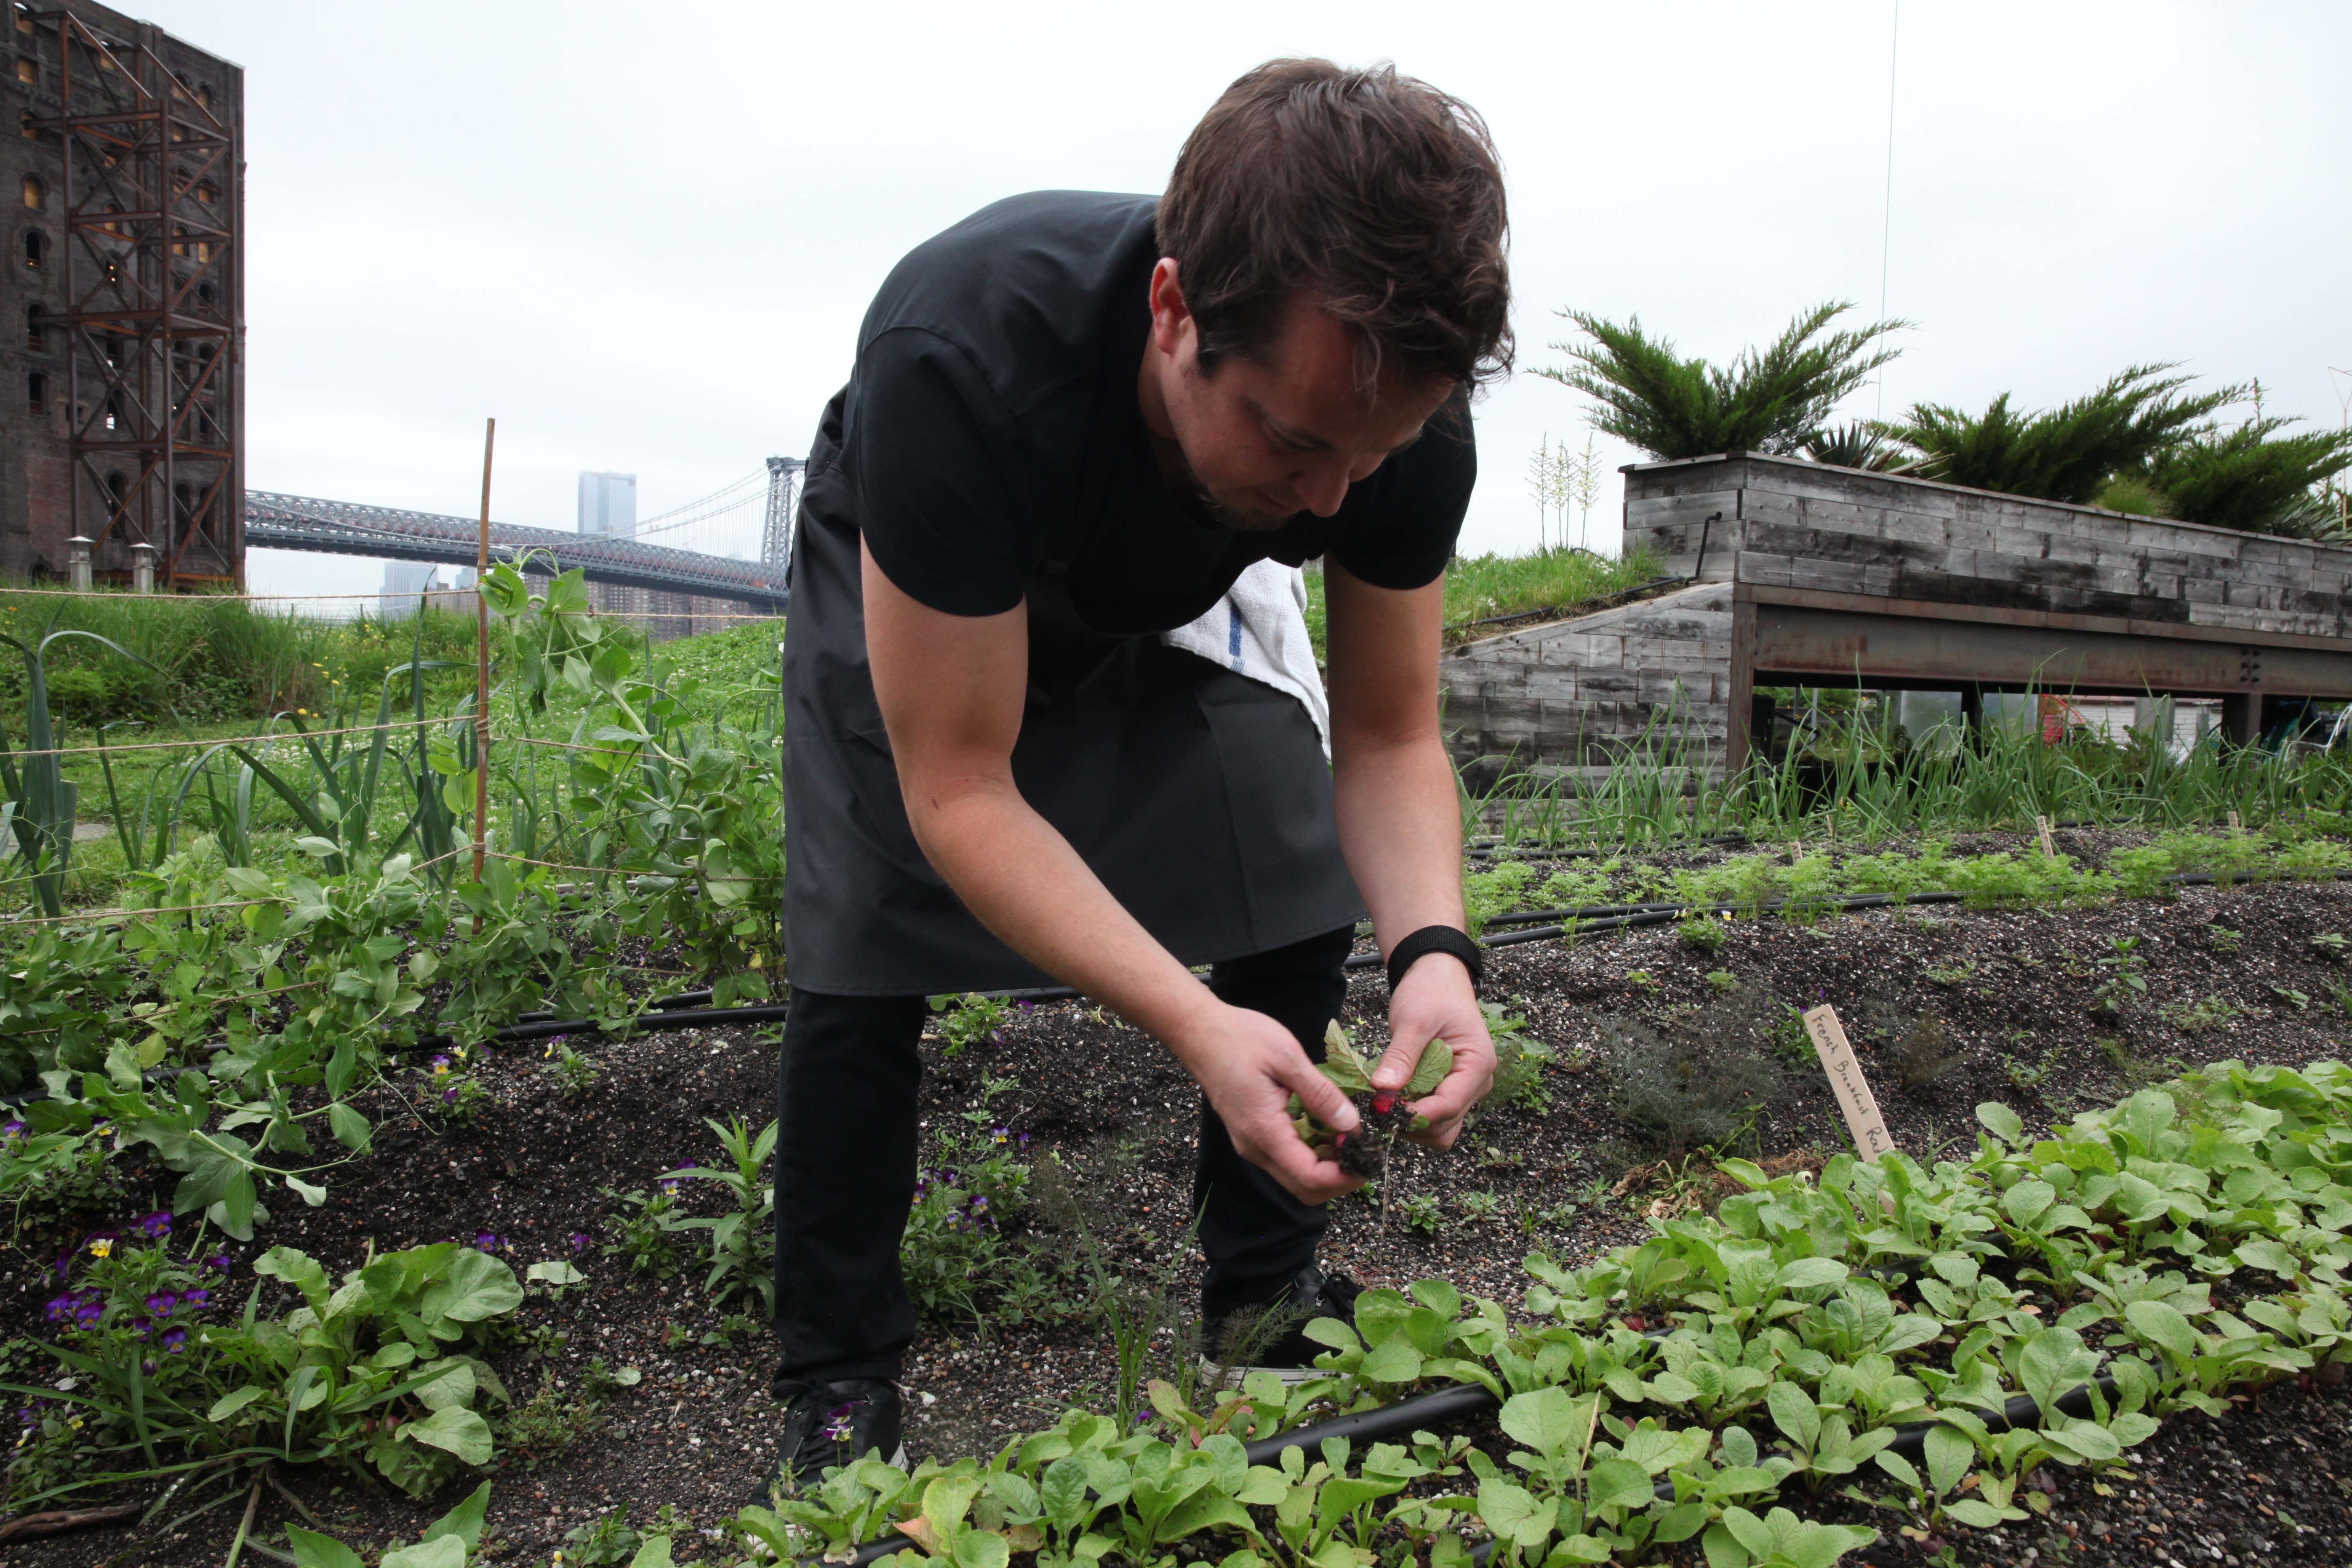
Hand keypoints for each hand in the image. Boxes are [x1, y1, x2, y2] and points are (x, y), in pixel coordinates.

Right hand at [1168, 999, 1364, 1204]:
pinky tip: (1328, 1130)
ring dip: (1327, 1169)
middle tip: (1365, 1153)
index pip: (1309, 1177)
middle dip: (1340, 1180)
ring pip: (1296, 1178)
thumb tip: (1351, 1125)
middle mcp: (1255, 1147)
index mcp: (1264, 1130)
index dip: (1344, 1177)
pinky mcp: (1253, 1135)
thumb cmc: (1240, 1038)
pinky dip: (1313, 1155)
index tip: (1369, 1158)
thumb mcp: (1287, 1057)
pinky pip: (1287, 1160)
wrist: (1200, 1032)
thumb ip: (1320, 1094)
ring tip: (1351, 1140)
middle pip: (1304, 1189)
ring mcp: (1252, 1144)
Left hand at [1372, 953, 1493, 1149]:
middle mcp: (1477, 1083)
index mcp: (1477, 1064)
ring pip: (1440, 1128)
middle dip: (1412, 1121)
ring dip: (1411, 1122)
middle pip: (1445, 1125)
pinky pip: (1433, 1116)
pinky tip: (1394, 1096)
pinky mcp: (1449, 1090)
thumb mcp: (1413, 1021)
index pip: (1449, 1105)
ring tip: (1386, 1099)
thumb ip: (1401, 1057)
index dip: (1416, 1114)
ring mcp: (1464, 1089)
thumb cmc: (1431, 993)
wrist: (1437, 978)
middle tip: (1380, 1104)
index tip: (1385, 1111)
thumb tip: (1383, 1090)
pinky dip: (1412, 1113)